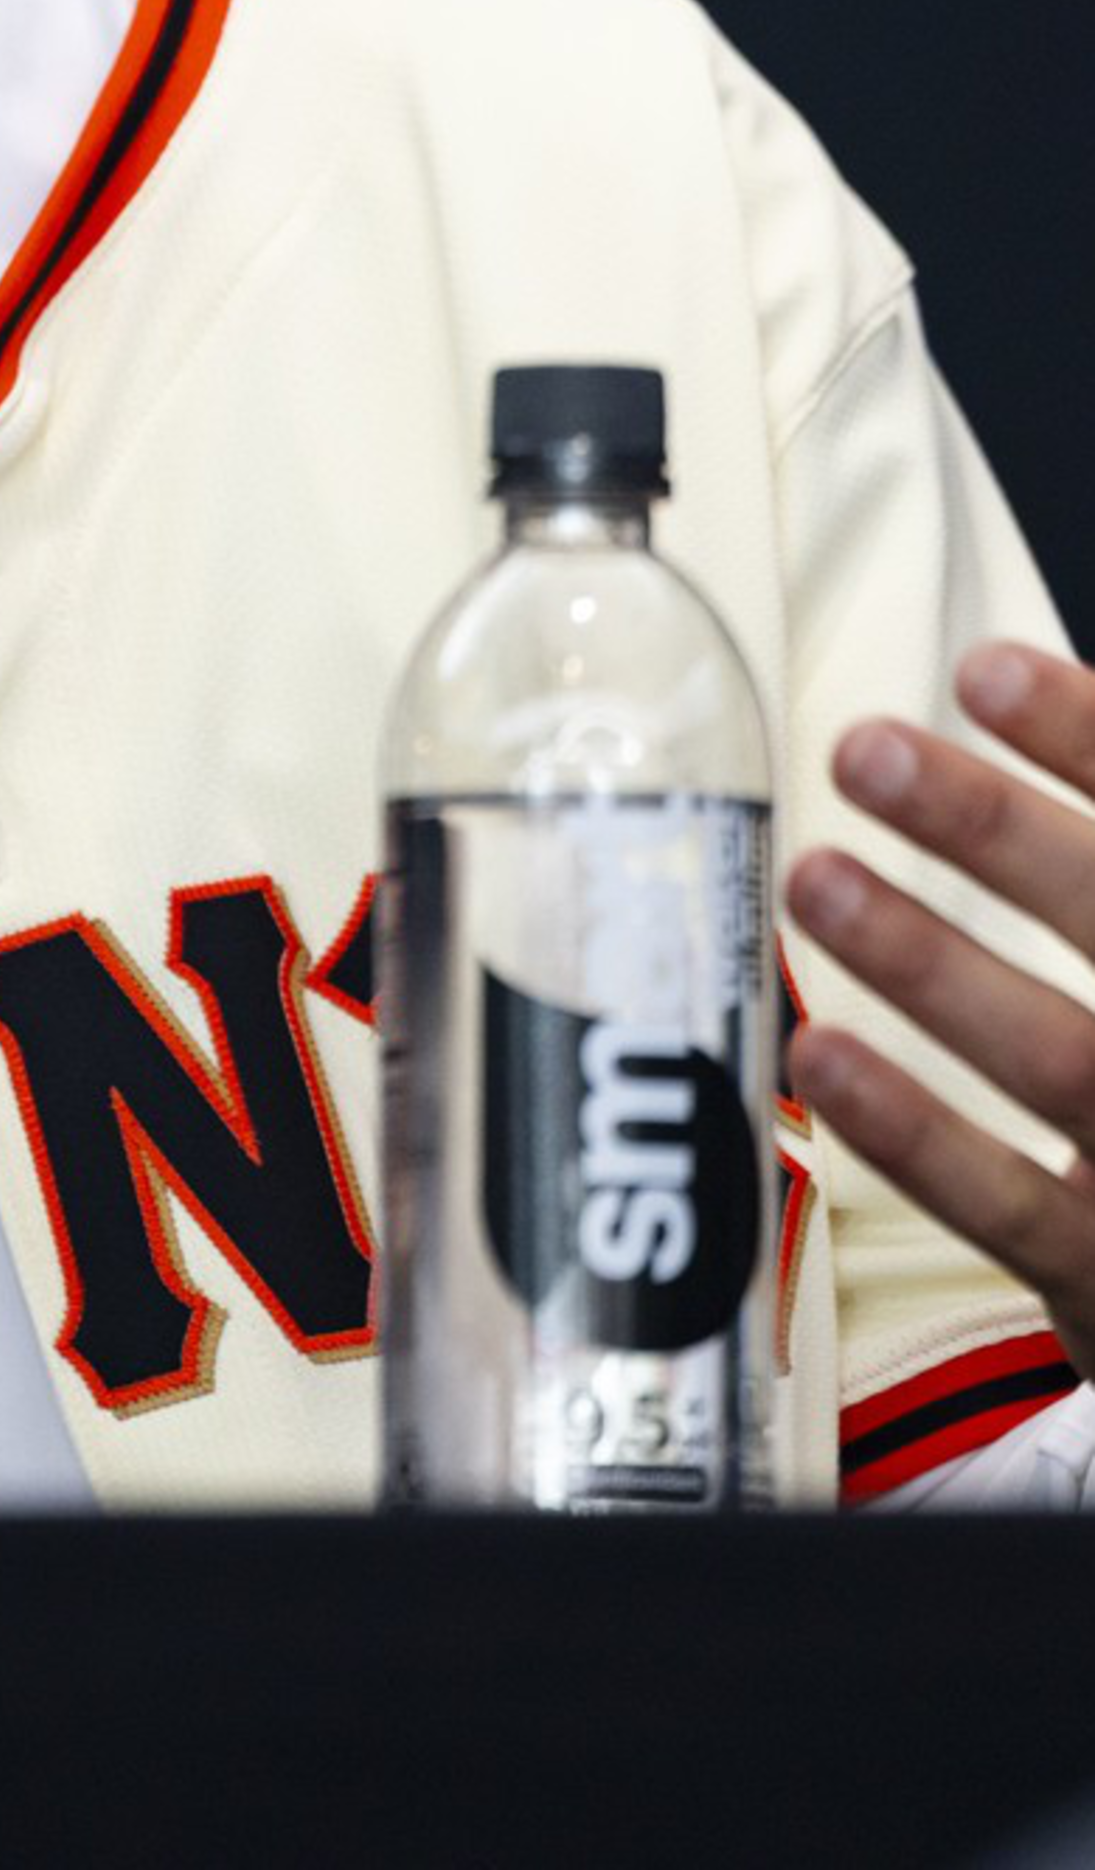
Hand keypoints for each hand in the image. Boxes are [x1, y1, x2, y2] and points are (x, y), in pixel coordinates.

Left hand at [785, 640, 1094, 1377]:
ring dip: (930, 966)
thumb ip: (1076, 867)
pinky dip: (916, 1134)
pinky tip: (819, 1052)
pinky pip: (1014, 1210)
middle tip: (862, 749)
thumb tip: (1020, 697)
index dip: (1087, 740)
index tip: (980, 668)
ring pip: (1062, 1064)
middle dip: (995, 836)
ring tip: (812, 878)